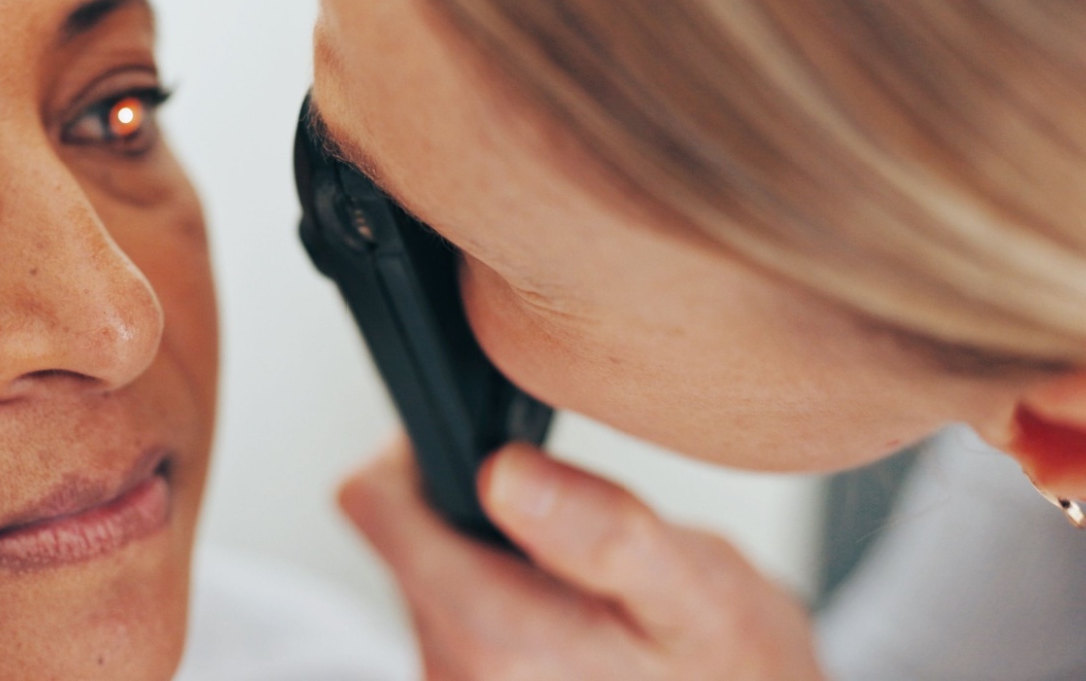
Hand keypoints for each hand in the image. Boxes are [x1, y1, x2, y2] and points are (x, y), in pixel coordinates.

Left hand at [339, 440, 825, 680]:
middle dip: (472, 514)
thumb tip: (503, 473)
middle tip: (563, 523)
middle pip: (399, 537)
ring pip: (424, 575)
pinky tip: (560, 615)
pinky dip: (496, 597)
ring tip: (571, 578)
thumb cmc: (730, 665)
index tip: (485, 450)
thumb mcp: (694, 588)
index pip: (378, 506)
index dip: (419, 452)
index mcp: (493, 642)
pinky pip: (448, 616)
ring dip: (487, 559)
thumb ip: (600, 529)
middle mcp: (454, 676)